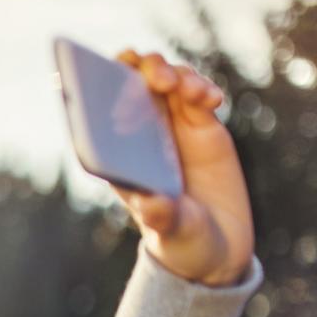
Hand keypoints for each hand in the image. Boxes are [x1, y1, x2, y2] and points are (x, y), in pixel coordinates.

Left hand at [109, 49, 255, 287]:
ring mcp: (172, 128)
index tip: (111, 71)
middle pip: (134, 83)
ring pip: (168, 80)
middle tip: (161, 81)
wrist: (218, 248)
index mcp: (118, 155)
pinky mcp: (202, 127)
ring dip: (178, 74)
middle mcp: (141, 135)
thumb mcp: (171, 231)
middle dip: (144, 68)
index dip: (100, 81)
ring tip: (195, 94)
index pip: (98, 109)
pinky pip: (199, 94)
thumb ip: (162, 216)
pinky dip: (204, 88)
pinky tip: (213, 99)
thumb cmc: (180, 241)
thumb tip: (150, 204)